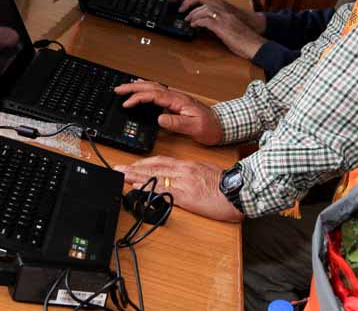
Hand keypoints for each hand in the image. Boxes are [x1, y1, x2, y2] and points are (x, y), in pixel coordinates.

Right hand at [114, 81, 222, 144]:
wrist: (222, 125)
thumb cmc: (210, 127)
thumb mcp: (194, 127)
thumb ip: (177, 123)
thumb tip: (160, 118)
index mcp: (178, 100)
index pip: (154, 95)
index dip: (138, 98)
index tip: (126, 103)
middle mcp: (176, 96)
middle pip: (151, 87)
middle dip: (133, 87)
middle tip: (118, 89)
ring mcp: (176, 98)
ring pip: (154, 87)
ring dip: (138, 86)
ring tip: (124, 87)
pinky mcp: (176, 102)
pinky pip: (158, 92)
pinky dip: (147, 89)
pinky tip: (142, 90)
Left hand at [114, 156, 243, 222]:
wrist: (238, 192)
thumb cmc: (226, 185)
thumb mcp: (207, 172)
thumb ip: (192, 172)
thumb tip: (182, 176)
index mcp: (188, 166)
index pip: (161, 161)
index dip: (144, 163)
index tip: (133, 165)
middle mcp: (183, 171)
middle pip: (153, 167)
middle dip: (134, 168)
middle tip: (119, 168)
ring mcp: (183, 183)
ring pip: (154, 177)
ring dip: (135, 176)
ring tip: (121, 176)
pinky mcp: (185, 196)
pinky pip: (163, 191)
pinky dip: (148, 189)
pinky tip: (137, 188)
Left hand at [185, 6, 265, 59]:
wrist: (254, 43)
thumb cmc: (242, 36)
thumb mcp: (226, 24)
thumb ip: (214, 20)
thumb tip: (199, 22)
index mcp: (222, 6)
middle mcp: (222, 8)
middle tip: (178, 6)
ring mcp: (223, 16)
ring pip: (204, 6)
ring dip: (193, 12)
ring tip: (187, 19)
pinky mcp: (223, 26)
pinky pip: (207, 20)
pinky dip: (198, 22)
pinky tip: (194, 26)